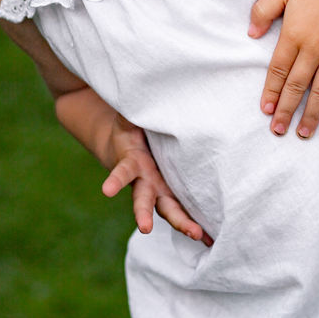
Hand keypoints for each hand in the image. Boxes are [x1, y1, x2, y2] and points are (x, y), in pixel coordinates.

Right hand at [102, 120, 212, 245]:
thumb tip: (139, 77)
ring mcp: (160, 189)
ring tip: (196, 237)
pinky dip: (194, 223)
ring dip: (180, 223)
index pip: (122, 172)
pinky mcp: (172, 191)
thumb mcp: (133, 115)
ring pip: (168, 209)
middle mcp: (145, 180)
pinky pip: (183, 208)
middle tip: (145, 227)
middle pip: (144, 199)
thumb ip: (137, 108)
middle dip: (144, 213)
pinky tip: (212, 239)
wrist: (133, 143)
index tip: (106, 190)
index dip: (115, 180)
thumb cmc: (135, 126)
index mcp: (134, 163)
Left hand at [248, 0, 318, 138]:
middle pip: (298, 86)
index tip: (265, 110)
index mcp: (295, 35)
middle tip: (277, 130)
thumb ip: (263, 11)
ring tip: (303, 133)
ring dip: (312, 115)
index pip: (279, 70)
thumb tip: (251, 34)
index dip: (272, 92)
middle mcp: (315, 49)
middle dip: (287, 110)